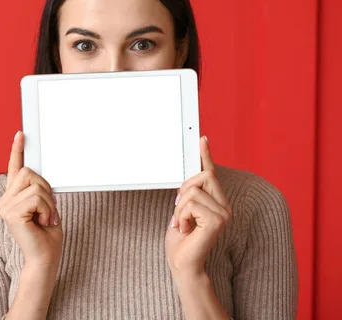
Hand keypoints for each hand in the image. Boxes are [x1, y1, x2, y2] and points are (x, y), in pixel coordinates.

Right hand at [0, 131, 62, 271]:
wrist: (45, 259)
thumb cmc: (47, 236)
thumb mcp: (45, 207)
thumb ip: (40, 190)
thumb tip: (41, 176)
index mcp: (14, 197)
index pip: (14, 168)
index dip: (17, 150)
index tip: (21, 134)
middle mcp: (5, 200)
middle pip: (28, 172)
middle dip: (45, 188)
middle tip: (48, 209)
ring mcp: (5, 206)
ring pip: (35, 184)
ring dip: (48, 202)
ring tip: (45, 218)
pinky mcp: (11, 213)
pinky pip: (36, 197)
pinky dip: (47, 209)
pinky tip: (42, 222)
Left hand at [165, 136, 231, 278]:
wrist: (183, 264)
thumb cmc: (181, 241)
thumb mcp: (181, 211)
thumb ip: (188, 196)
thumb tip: (186, 181)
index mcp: (216, 202)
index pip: (211, 174)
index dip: (206, 155)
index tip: (201, 139)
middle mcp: (224, 206)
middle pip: (202, 176)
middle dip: (184, 190)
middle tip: (179, 212)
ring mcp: (223, 213)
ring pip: (193, 191)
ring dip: (180, 209)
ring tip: (183, 225)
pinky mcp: (217, 221)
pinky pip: (191, 204)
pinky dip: (181, 216)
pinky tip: (185, 230)